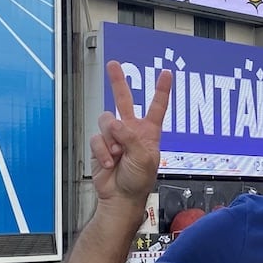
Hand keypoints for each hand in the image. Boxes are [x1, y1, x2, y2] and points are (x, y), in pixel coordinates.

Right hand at [91, 60, 171, 207]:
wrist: (120, 197)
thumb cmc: (138, 181)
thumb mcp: (144, 158)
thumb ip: (131, 137)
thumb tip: (116, 124)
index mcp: (148, 132)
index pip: (157, 107)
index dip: (161, 90)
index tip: (166, 73)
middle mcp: (131, 131)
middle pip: (124, 100)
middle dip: (118, 82)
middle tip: (114, 65)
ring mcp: (114, 137)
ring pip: (106, 120)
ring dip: (110, 138)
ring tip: (117, 154)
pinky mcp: (100, 145)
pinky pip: (97, 138)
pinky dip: (102, 151)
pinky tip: (108, 162)